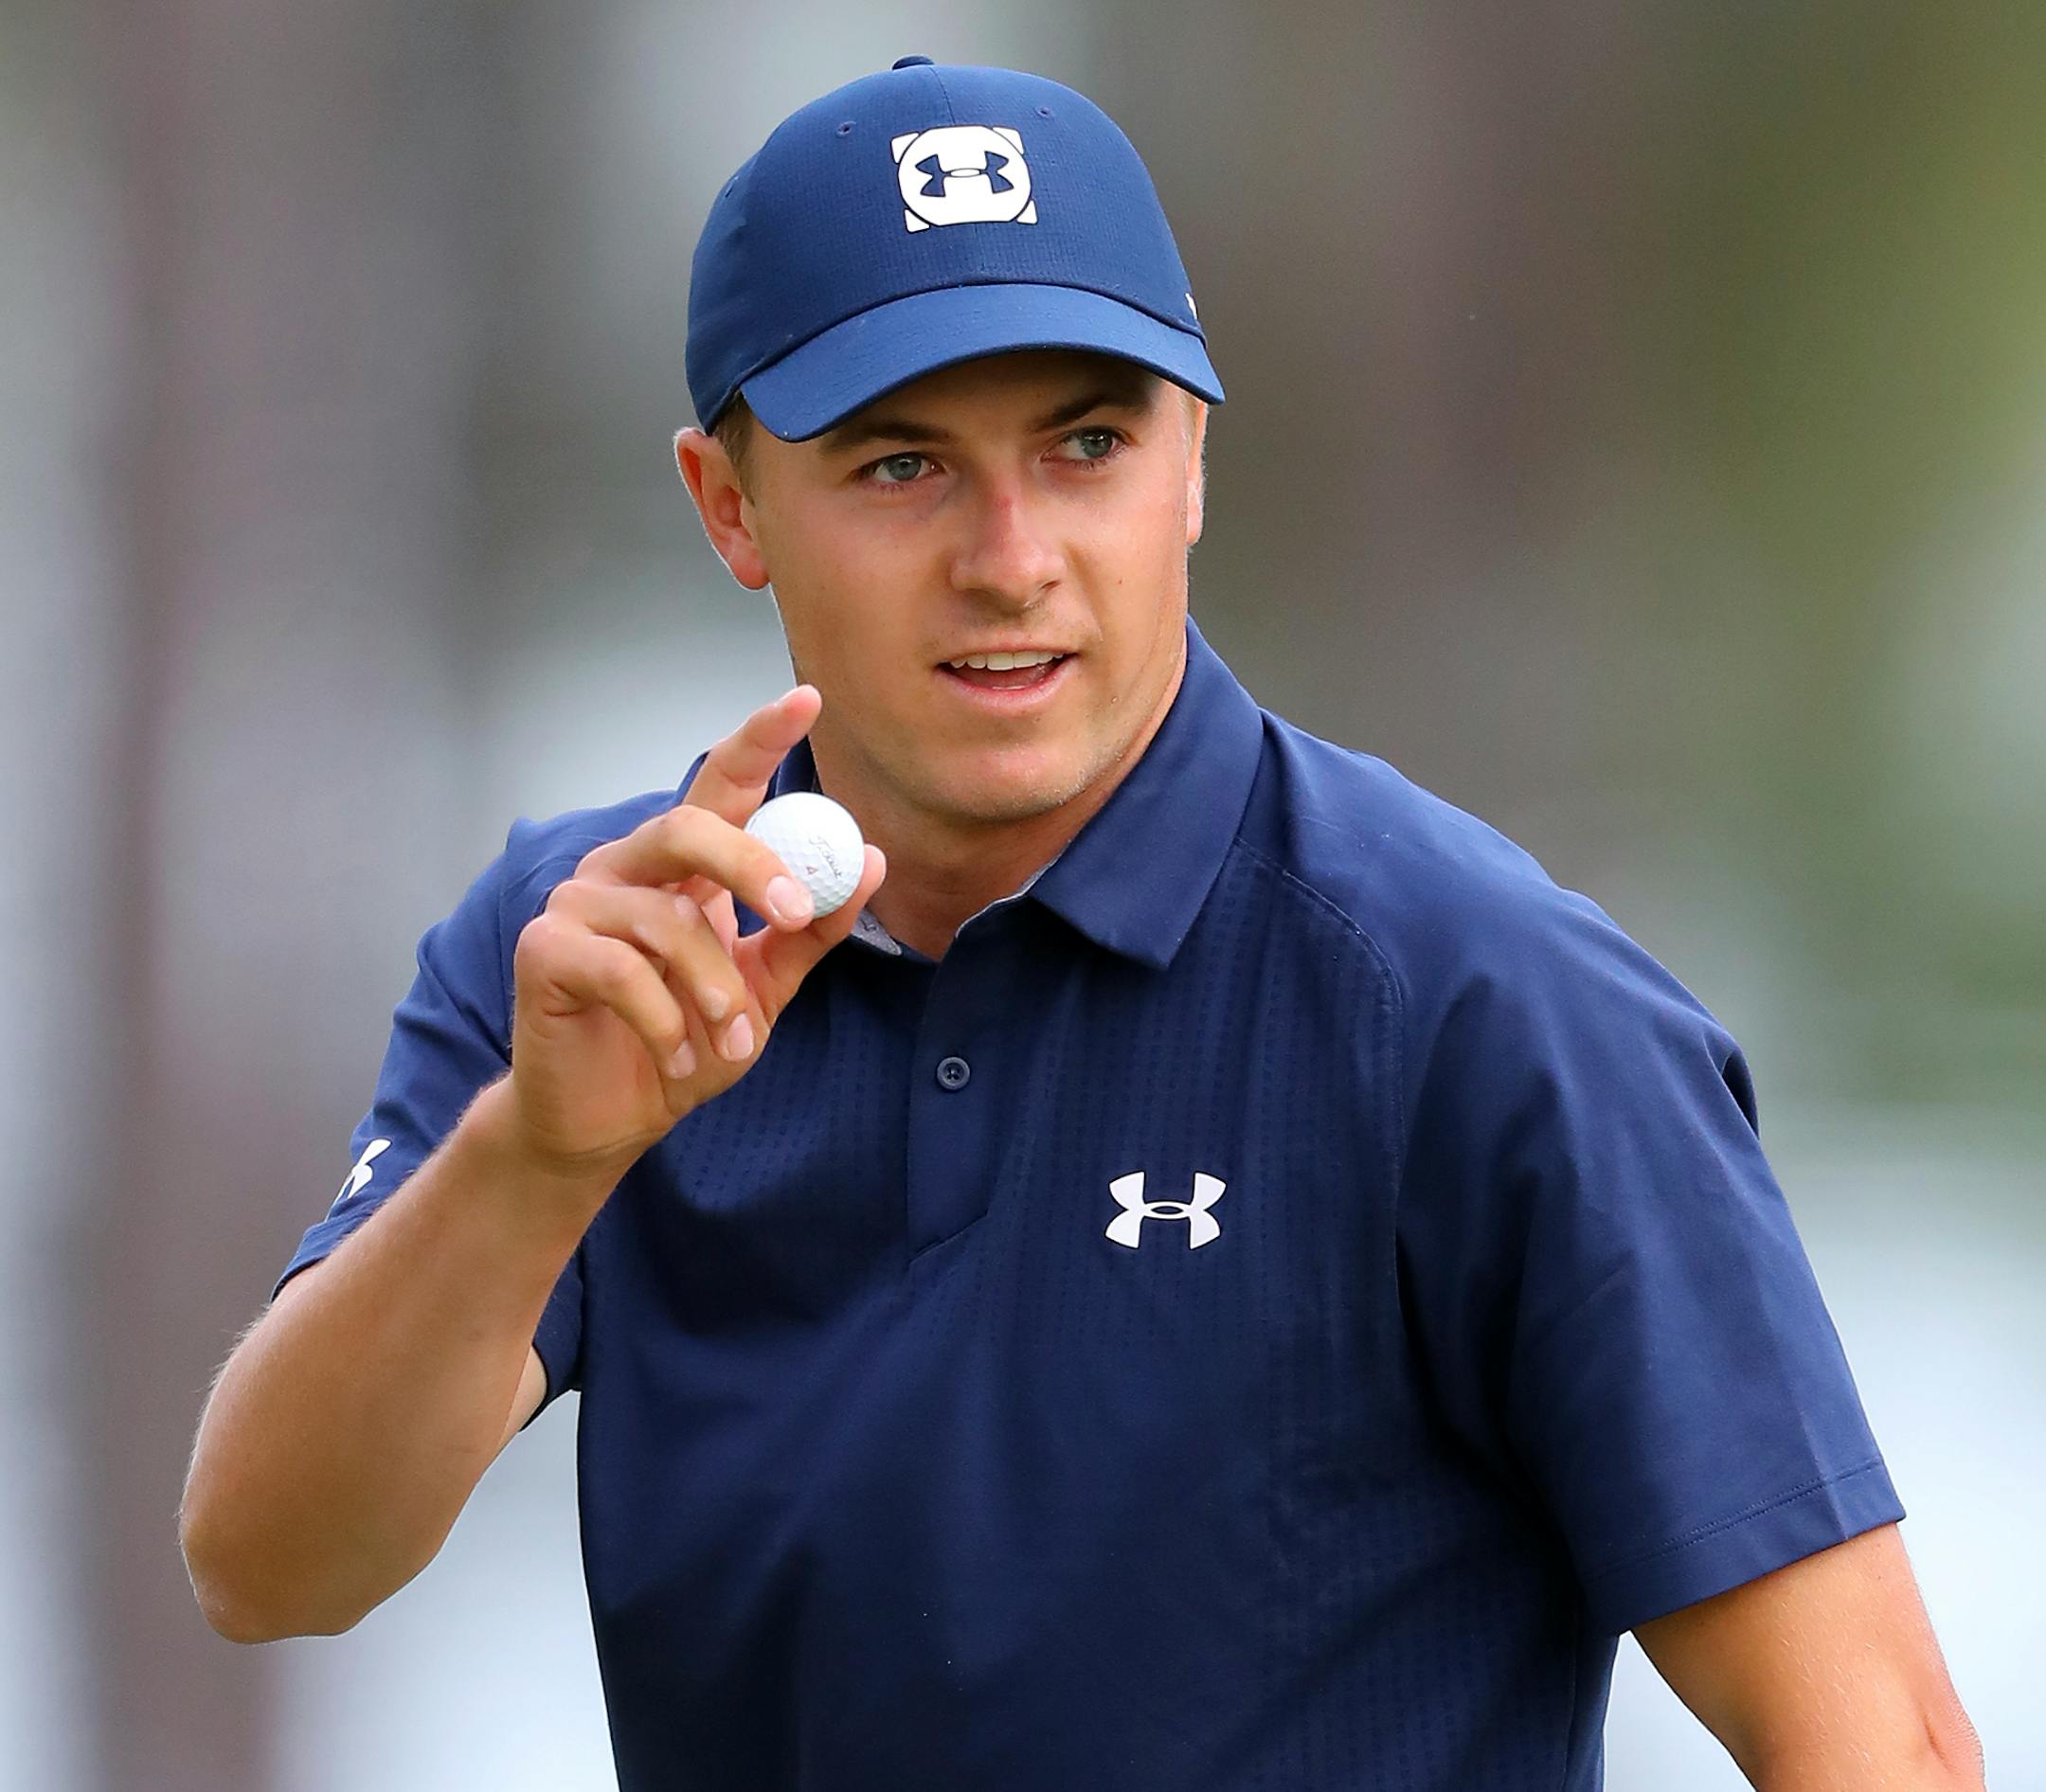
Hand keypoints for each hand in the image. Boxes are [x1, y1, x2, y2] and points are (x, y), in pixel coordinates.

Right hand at [501, 684, 884, 1178]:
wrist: (610, 1119)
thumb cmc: (684, 1042)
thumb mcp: (766, 989)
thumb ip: (810, 930)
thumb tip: (871, 861)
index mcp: (683, 865)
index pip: (723, 784)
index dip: (760, 738)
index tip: (807, 701)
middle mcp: (627, 867)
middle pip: (689, 826)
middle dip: (752, 867)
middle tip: (795, 914)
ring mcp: (579, 904)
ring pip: (667, 918)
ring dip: (716, 989)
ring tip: (731, 1040)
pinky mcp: (544, 950)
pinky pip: (623, 971)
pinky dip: (666, 1023)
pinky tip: (678, 1060)